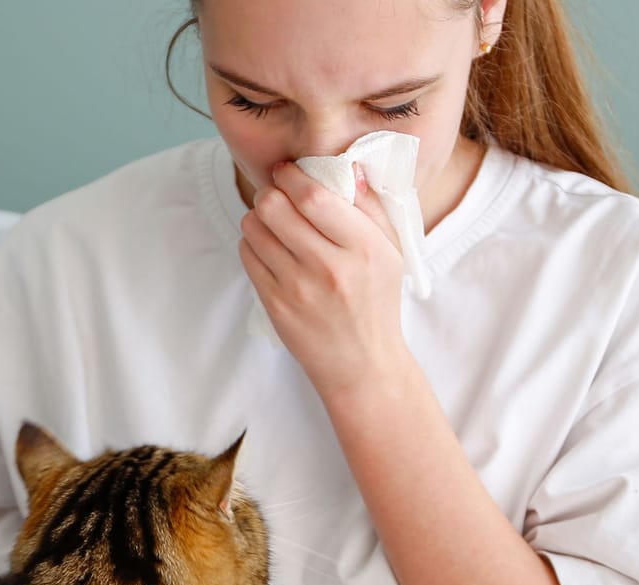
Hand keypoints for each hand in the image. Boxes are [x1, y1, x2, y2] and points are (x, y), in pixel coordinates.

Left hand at [239, 159, 407, 397]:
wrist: (362, 362)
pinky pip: (248, 256)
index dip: (292, 176)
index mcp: (362, 247)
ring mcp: (297, 288)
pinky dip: (253, 243)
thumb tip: (349, 167)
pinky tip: (269, 248)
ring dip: (258, 217)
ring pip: (254, 229)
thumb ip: (371, 207)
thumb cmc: (377, 300)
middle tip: (276, 194)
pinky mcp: (275, 305)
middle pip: (274, 207)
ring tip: (273, 222)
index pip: (313, 196)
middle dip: (269, 192)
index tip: (287, 170)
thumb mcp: (390, 251)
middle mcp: (329, 267)